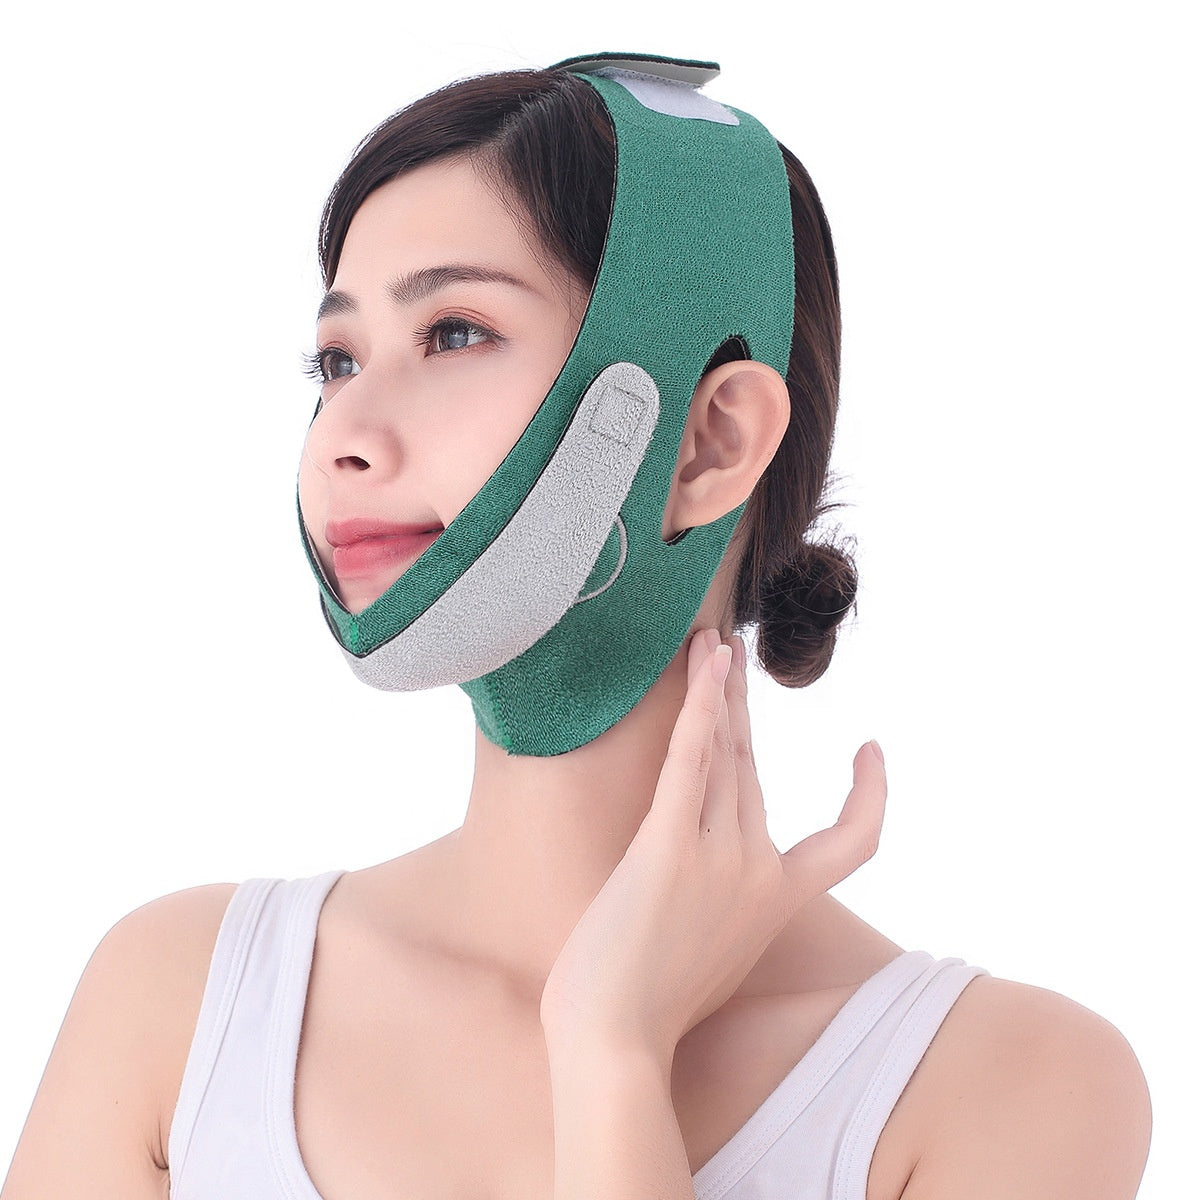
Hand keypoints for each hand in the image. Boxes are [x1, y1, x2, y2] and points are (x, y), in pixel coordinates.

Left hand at [539, 628, 886, 1064]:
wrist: (612, 1046)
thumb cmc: (645, 1008)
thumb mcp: (709, 953)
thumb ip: (721, 905)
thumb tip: (705, 875)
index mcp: (776, 902)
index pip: (851, 845)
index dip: (868, 796)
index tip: (870, 750)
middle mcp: (758, 873)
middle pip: (752, 767)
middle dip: (738, 704)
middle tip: (730, 650)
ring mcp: (717, 859)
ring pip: (724, 753)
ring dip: (717, 689)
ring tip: (712, 642)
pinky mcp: (668, 849)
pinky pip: (691, 761)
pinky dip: (700, 707)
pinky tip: (704, 666)